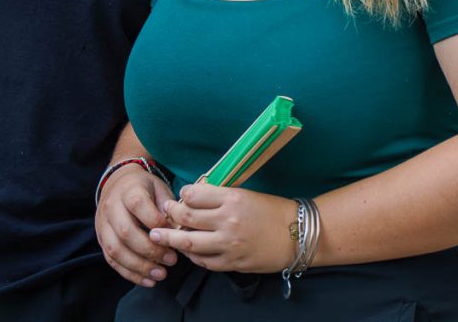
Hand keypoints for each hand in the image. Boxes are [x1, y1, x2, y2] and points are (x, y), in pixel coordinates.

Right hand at [95, 165, 177, 286]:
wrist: (118, 184)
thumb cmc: (144, 188)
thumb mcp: (159, 188)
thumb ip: (167, 207)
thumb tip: (176, 231)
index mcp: (128, 190)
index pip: (139, 206)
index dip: (157, 223)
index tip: (174, 235)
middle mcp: (111, 206)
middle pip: (126, 232)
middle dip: (150, 250)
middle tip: (172, 260)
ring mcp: (103, 224)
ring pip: (116, 250)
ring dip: (140, 267)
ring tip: (161, 274)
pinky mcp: (101, 239)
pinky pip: (112, 260)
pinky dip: (130, 274)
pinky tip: (148, 281)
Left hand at [149, 183, 295, 272]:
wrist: (296, 234)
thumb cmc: (271, 210)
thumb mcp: (245, 194)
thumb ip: (220, 197)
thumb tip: (194, 197)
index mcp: (232, 198)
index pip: (194, 194)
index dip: (183, 194)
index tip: (180, 196)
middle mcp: (227, 221)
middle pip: (186, 218)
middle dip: (170, 215)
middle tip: (163, 213)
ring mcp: (228, 245)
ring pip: (189, 243)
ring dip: (172, 239)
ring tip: (161, 236)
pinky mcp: (232, 263)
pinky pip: (203, 261)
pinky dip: (192, 256)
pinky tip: (188, 251)